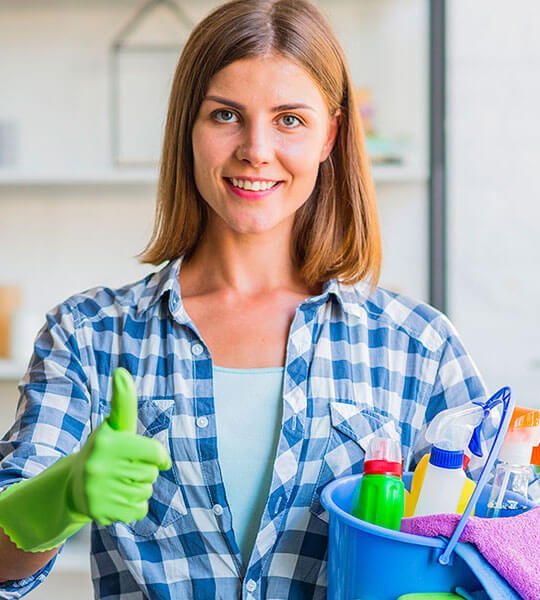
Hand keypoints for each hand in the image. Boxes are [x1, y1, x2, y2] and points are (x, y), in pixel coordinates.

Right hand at [68, 368, 171, 525]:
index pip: (156, 452)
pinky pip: (139, 511)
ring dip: (139, 488)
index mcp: (107, 441)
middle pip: (152, 474)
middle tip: (125, 468)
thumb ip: (124, 401)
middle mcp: (99, 466)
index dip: (158, 455)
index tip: (151, 455)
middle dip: (145, 471)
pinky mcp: (100, 513)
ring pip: (146, 492)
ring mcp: (98, 491)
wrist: (75, 485)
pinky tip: (117, 498)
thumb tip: (121, 371)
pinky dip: (134, 506)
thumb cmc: (105, 449)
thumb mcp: (116, 425)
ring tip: (119, 482)